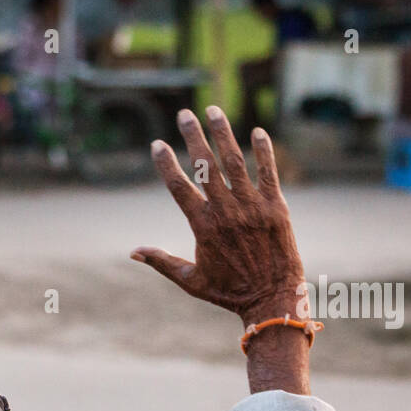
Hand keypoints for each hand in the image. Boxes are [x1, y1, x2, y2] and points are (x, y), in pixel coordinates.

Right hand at [131, 107, 305, 326]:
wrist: (272, 299)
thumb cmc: (228, 292)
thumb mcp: (190, 280)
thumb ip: (161, 261)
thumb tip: (133, 252)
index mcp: (203, 227)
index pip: (179, 187)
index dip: (166, 163)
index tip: (157, 144)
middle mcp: (226, 212)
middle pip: (204, 165)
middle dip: (193, 136)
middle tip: (184, 114)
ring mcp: (253, 207)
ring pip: (235, 162)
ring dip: (223, 134)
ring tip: (213, 111)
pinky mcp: (276, 207)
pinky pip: (269, 172)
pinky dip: (263, 151)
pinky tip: (256, 132)